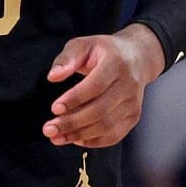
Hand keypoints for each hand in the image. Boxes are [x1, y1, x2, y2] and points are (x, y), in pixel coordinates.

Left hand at [45, 26, 164, 147]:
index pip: (95, 86)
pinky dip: (93, 141)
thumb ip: (67, 58)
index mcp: (116, 63)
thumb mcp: (84, 44)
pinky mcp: (133, 116)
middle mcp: (129, 84)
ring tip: (57, 137)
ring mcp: (133, 103)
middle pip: (99, 110)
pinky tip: (75, 139)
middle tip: (49, 129)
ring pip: (106, 126)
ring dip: (79, 135)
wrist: (136, 58)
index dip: (74, 99)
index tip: (55, 108)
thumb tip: (53, 76)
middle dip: (71, 122)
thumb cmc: (105, 51)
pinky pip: (114, 135)